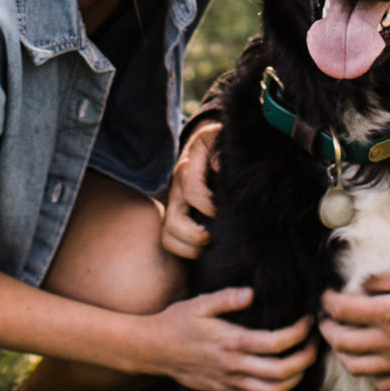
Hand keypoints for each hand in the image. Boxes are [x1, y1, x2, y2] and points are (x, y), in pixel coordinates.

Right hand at [149, 288, 316, 390]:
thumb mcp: (199, 303)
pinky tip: (284, 381)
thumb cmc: (177, 322)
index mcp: (231, 342)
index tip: (308, 320)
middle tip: (315, 343)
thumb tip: (252, 293)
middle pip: (281, 372)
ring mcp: (229, 383)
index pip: (276, 343)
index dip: (299, 333)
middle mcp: (233, 366)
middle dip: (305, 359)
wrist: (153, 350)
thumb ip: (226, 298)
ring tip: (304, 361)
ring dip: (295, 379)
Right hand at [161, 120, 219, 259]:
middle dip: (194, 235)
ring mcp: (174, 207)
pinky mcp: (177, 219)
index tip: (221, 212)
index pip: (190, 190)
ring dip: (188, 248)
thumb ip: (220, 151)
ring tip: (209, 247)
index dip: (206, 205)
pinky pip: (172, 243)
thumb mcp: (217, 139)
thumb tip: (220, 167)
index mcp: (187, 168)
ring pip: (168, 237)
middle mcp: (176, 191)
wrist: (204, 146)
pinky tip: (207, 251)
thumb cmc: (215, 145)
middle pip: (173, 222)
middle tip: (215, 237)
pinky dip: (187, 252)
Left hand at [319, 259, 389, 390]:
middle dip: (327, 329)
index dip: (328, 302)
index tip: (326, 295)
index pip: (343, 311)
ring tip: (342, 340)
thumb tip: (362, 282)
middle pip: (342, 343)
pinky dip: (369, 373)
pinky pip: (381, 384)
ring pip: (356, 367)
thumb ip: (389, 276)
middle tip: (327, 318)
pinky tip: (373, 360)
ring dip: (342, 353)